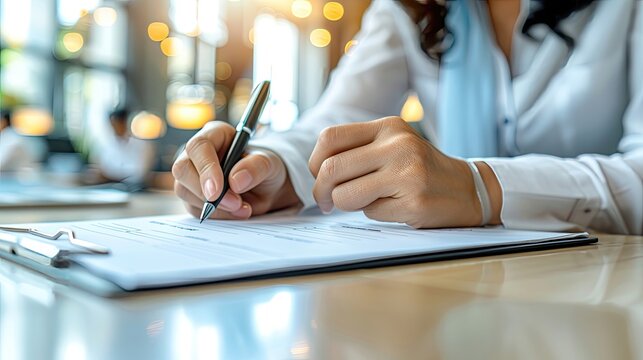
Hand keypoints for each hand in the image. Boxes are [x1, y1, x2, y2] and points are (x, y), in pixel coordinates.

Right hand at [172, 121, 300, 219]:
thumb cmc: (265, 168)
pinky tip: (236, 212)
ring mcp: (192, 175)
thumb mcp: (270, 164)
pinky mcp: (192, 195)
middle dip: (206, 192)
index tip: (217, 190)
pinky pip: (194, 208)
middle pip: (183, 169)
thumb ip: (256, 167)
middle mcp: (198, 153)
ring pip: (184, 190)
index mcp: (215, 135)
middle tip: (235, 204)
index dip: (205, 168)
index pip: (199, 146)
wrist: (266, 188)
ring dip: (213, 206)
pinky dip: (216, 215)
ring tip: (242, 208)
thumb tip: (236, 181)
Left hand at [308, 117, 500, 227]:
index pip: (330, 138)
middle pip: (331, 168)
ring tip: (366, 202)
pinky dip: (374, 214)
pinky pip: (370, 213)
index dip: (314, 162)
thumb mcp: (393, 145)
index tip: (319, 177)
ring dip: (346, 205)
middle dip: (321, 191)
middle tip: (325, 202)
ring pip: (345, 195)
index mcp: (388, 127)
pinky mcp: (414, 201)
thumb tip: (316, 171)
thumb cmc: (420, 170)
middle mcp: (398, 145)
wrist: (467, 189)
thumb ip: (358, 150)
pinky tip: (395, 206)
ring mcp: (407, 173)